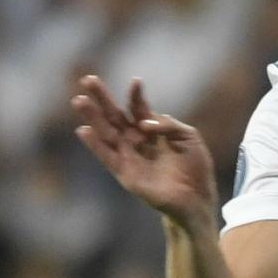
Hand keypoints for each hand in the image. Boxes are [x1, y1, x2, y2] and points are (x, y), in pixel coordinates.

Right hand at [71, 75, 217, 226]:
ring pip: (106, 132)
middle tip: (88, 80)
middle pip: (115, 115)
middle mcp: (135, 139)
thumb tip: (145, 123)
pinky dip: (95, 145)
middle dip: (101, 98)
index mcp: (150, 129)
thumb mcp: (189, 138)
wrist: (197, 198)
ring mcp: (128, 155)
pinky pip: (107, 157)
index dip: (136, 95)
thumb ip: (170, 125)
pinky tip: (83, 130)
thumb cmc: (195, 167)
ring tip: (80, 100)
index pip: (138, 107)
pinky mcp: (125, 173)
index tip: (136, 81)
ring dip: (92, 117)